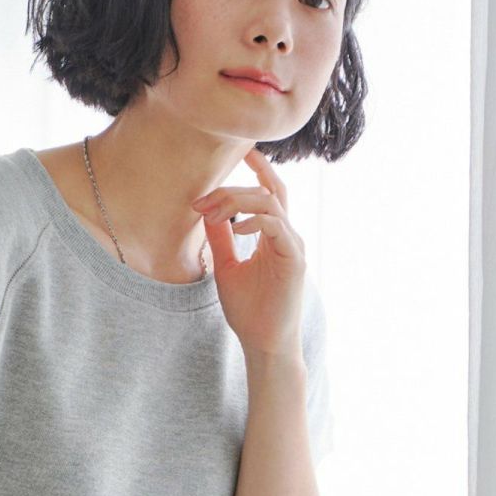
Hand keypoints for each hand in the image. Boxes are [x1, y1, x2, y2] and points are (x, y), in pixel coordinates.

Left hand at [192, 146, 306, 359]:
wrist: (262, 342)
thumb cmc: (248, 310)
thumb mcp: (226, 266)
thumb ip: (220, 239)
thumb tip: (206, 212)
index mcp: (273, 234)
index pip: (268, 191)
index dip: (256, 168)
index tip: (234, 153)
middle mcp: (287, 235)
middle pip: (268, 191)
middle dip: (232, 189)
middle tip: (201, 200)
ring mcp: (292, 246)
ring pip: (271, 203)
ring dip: (238, 202)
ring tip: (211, 213)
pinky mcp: (294, 260)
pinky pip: (277, 227)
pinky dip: (256, 222)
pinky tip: (236, 230)